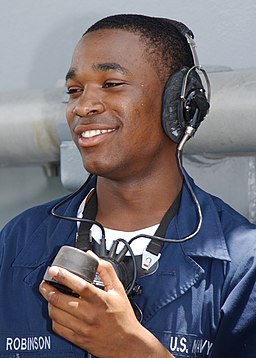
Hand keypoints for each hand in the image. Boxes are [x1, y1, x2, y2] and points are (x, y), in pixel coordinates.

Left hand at [39, 252, 172, 357]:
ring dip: (49, 302)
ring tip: (49, 296)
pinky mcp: (78, 339)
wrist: (127, 344)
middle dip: (48, 289)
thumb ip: (106, 270)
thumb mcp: (119, 289)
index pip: (79, 285)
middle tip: (45, 283)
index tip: (54, 270)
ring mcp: (83, 328)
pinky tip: (56, 311)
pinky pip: (58, 328)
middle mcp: (90, 314)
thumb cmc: (123, 316)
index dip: (64, 276)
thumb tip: (92, 257)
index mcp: (100, 300)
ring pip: (57, 314)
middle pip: (61, 300)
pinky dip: (54, 318)